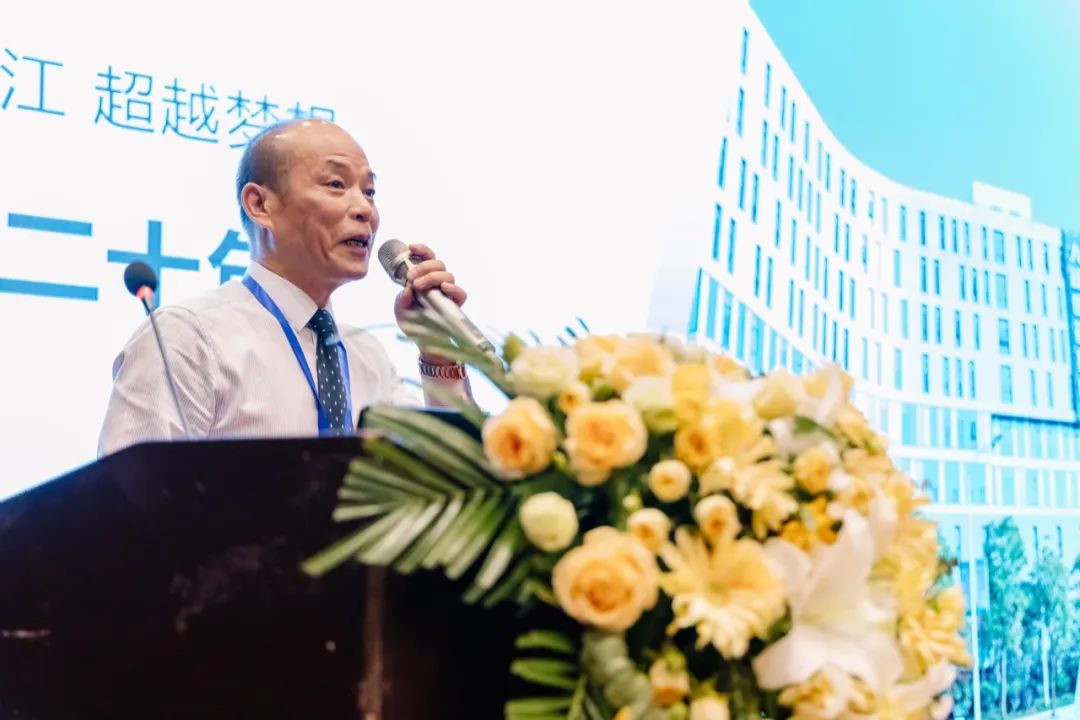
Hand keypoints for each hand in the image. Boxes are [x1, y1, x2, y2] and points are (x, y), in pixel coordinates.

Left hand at [393, 243, 467, 365]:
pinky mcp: (457, 305)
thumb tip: (407, 289)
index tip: (411, 247)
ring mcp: (449, 294)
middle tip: (411, 277)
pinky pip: (461, 292)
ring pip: (448, 275)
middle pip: (438, 263)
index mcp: (425, 279)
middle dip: (424, 266)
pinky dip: (452, 288)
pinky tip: (442, 289)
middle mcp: (438, 283)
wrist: (425, 345)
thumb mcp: (401, 312)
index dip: (422, 250)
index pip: (427, 258)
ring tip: (419, 286)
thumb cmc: (414, 325)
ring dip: (433, 276)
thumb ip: (401, 300)